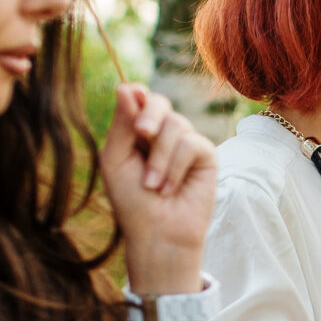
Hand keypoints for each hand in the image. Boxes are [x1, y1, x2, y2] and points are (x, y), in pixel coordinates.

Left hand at [98, 82, 216, 293]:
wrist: (156, 233)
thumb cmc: (132, 201)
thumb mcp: (116, 160)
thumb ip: (121, 124)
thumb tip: (127, 86)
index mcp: (137, 132)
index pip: (138, 97)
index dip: (136, 97)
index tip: (129, 115)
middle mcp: (162, 134)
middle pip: (159, 101)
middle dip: (149, 116)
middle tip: (142, 134)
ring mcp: (185, 143)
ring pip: (175, 124)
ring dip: (159, 158)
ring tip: (152, 186)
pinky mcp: (205, 155)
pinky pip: (191, 143)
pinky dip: (176, 167)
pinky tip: (170, 189)